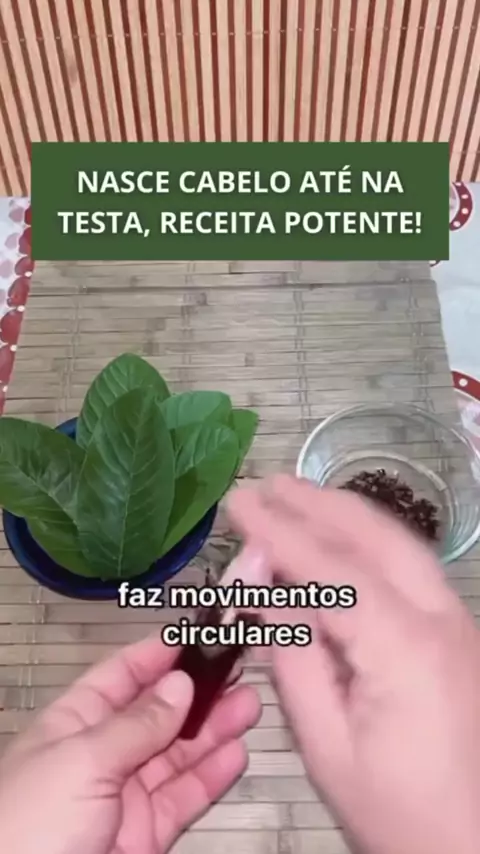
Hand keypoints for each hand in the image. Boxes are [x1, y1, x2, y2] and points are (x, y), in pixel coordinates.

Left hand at [0, 636, 260, 853]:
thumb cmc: (26, 830)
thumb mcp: (81, 762)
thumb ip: (135, 725)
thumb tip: (179, 685)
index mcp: (73, 723)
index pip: (121, 675)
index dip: (159, 654)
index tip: (198, 636)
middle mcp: (100, 754)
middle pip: (157, 712)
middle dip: (198, 691)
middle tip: (237, 670)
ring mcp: (124, 795)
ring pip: (177, 753)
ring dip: (214, 729)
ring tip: (248, 706)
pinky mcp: (145, 833)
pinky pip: (184, 796)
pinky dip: (212, 776)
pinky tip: (235, 754)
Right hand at [228, 474, 479, 853]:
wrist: (476, 850)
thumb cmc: (399, 815)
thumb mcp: (328, 748)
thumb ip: (295, 660)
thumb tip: (266, 589)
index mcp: (407, 649)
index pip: (333, 570)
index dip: (281, 531)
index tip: (238, 503)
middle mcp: (443, 620)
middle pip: (378, 538)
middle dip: (319, 504)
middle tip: (267, 484)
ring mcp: (459, 624)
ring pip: (401, 546)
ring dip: (347, 516)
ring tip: (296, 497)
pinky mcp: (460, 635)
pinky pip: (411, 570)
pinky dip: (370, 544)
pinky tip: (341, 541)